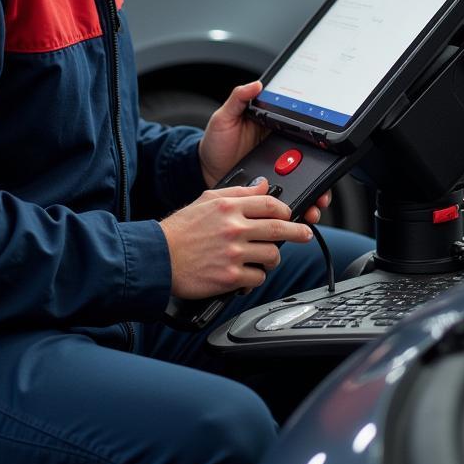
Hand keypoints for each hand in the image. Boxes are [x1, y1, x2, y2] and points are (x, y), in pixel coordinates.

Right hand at [159, 180, 313, 298]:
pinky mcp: (229, 277)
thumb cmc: (180, 230)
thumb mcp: (207, 200)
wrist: (158, 258)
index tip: (291, 215)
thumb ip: (237, 192)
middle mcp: (234, 229)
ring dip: (272, 257)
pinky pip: (257, 278)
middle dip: (298, 232)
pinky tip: (247, 274)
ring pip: (271, 255)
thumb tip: (262, 185)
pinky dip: (255, 277)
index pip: (269, 204)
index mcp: (229, 208)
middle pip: (279, 228)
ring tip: (265, 258)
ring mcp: (233, 254)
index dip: (286, 210)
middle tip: (305, 234)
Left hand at [197, 81, 334, 224]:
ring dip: (314, 196)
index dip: (318, 146)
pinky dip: (298, 207)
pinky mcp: (269, 191)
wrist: (203, 170)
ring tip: (315, 207)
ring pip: (303, 185)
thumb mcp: (224, 117)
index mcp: (274, 130)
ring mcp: (277, 173)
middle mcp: (280, 152)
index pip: (303, 137)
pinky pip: (289, 198)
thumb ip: (238, 99)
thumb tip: (256, 84)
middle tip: (323, 192)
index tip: (327, 155)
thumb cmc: (215, 142)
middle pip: (309, 165)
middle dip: (322, 180)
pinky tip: (302, 212)